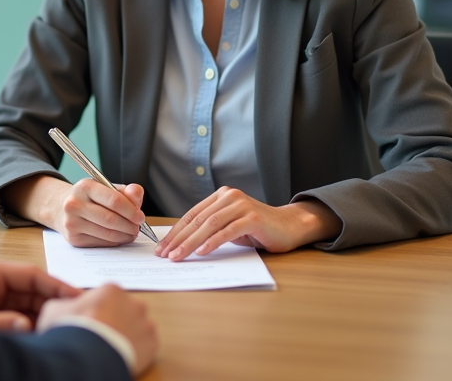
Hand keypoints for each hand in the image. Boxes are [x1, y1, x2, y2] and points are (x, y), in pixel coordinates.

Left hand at [0, 257, 80, 331]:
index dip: (56, 285)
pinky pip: (13, 315)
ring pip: (24, 304)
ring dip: (41, 316)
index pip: (30, 274)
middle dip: (52, 302)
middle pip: (30, 288)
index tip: (78, 296)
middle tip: (77, 315)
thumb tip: (28, 326)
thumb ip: (0, 324)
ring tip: (63, 328)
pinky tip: (42, 335)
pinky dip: (27, 325)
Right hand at [6, 175, 147, 247]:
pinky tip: (119, 237)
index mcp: (85, 187)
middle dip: (129, 225)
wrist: (61, 207)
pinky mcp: (73, 238)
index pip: (114, 200)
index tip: (140, 216)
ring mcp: (72, 223)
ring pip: (106, 233)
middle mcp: (75, 204)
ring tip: (131, 233)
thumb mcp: (106, 187)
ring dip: (124, 236)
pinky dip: (114, 242)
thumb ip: (126, 191)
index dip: (131, 210)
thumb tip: (137, 197)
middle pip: (110, 219)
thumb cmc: (89, 197)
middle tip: (138, 227)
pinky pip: (100, 242)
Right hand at [39, 283, 157, 376]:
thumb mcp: (54, 310)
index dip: (98, 310)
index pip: (107, 297)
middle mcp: (133, 303)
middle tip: (102, 335)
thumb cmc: (72, 330)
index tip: (91, 321)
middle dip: (116, 320)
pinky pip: (146, 345)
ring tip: (112, 347)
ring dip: (128, 334)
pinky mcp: (152, 343)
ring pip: (138, 327)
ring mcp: (145, 323)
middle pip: (125, 310)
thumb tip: (63, 307)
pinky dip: (136, 350)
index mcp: (111, 290)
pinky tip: (122, 355)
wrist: (87, 355)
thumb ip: (64, 304)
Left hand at [154, 187, 341, 260]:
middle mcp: (229, 196)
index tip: (162, 248)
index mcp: (220, 196)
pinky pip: (228, 231)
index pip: (191, 215)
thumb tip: (181, 243)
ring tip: (178, 256)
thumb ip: (210, 228)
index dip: (175, 232)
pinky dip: (213, 242)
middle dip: (178, 239)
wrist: (289, 227)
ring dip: (191, 242)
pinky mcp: (252, 218)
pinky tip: (202, 252)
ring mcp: (241, 205)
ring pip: (209, 225)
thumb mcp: (229, 226)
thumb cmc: (257, 229)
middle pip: (197, 220)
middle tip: (165, 255)